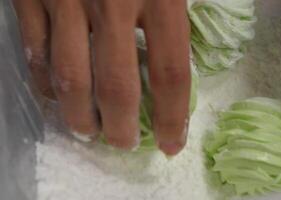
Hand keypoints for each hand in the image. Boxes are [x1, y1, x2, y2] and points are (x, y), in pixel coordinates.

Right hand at [13, 0, 190, 154]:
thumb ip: (174, 19)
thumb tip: (174, 69)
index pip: (171, 74)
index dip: (172, 118)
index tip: (171, 143)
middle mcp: (112, 2)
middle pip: (116, 87)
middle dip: (120, 128)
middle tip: (124, 142)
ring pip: (70, 78)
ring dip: (80, 117)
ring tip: (91, 131)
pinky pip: (36, 54)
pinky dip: (47, 85)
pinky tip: (60, 98)